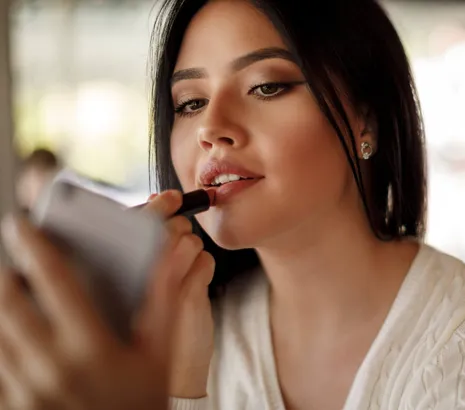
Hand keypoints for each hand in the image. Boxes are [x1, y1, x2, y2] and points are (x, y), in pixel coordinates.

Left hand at [0, 190, 211, 408]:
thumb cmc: (141, 404)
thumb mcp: (159, 356)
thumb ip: (161, 304)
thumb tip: (166, 257)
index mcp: (91, 348)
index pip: (54, 282)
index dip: (36, 247)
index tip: (22, 224)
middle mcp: (50, 367)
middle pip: (9, 302)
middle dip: (6, 273)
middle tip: (14, 260)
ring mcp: (25, 390)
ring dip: (0, 305)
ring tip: (11, 292)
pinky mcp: (11, 405)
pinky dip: (0, 341)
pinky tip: (11, 333)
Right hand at [143, 192, 214, 398]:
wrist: (173, 370)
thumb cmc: (152, 325)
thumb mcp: (141, 283)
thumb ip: (146, 244)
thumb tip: (159, 200)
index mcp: (116, 269)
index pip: (133, 223)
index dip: (154, 207)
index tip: (167, 198)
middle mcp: (136, 276)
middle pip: (165, 228)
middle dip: (176, 224)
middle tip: (177, 234)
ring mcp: (163, 288)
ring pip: (188, 241)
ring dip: (190, 248)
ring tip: (180, 269)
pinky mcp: (189, 298)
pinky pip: (206, 261)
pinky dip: (203, 268)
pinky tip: (192, 284)